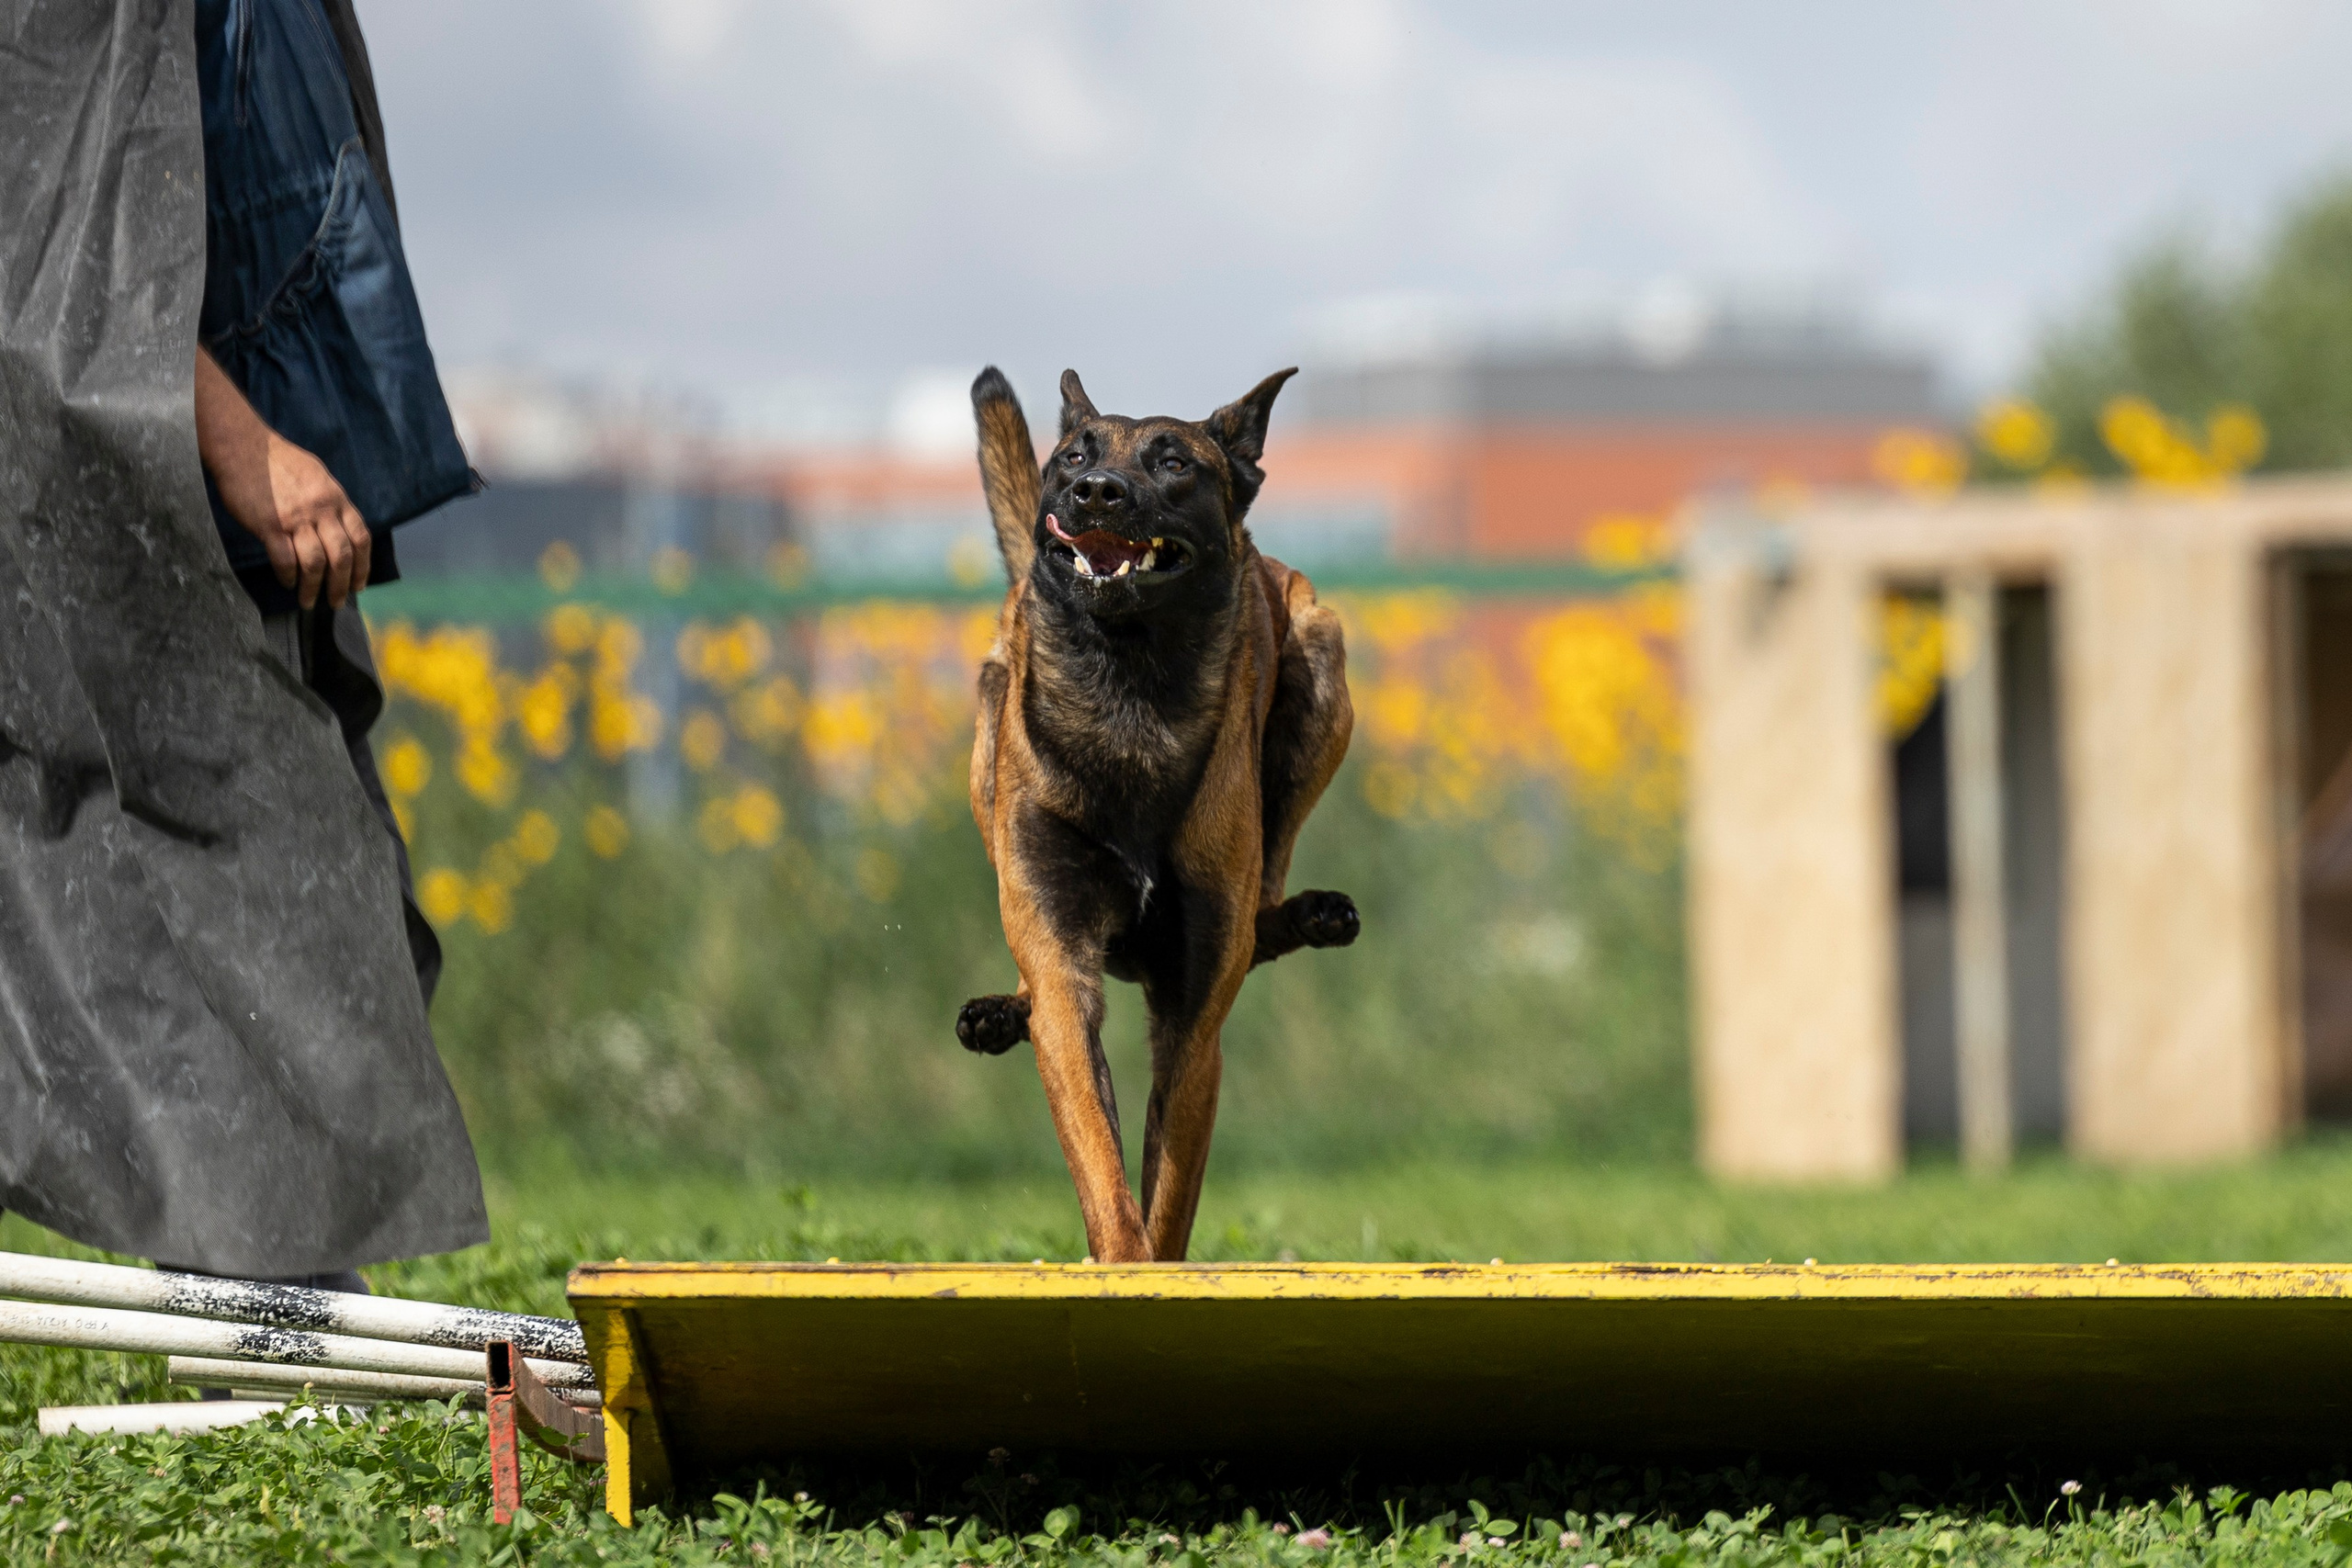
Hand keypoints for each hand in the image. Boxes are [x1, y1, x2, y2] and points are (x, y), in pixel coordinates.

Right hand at [194, 349, 371, 608]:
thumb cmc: (279, 461)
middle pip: (342, 557)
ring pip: (315, 563)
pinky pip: (285, 559)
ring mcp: (297, 518)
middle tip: (336, 602)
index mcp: (337, 499)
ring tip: (309, 602)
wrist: (244, 446)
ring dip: (314, 588)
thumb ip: (331, 503)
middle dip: (341, 585)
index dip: (363, 566)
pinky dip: (288, 575)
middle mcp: (322, 510)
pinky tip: (288, 582)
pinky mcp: (270, 525)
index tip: (360, 585)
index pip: (361, 539)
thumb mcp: (318, 476)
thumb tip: (340, 529)